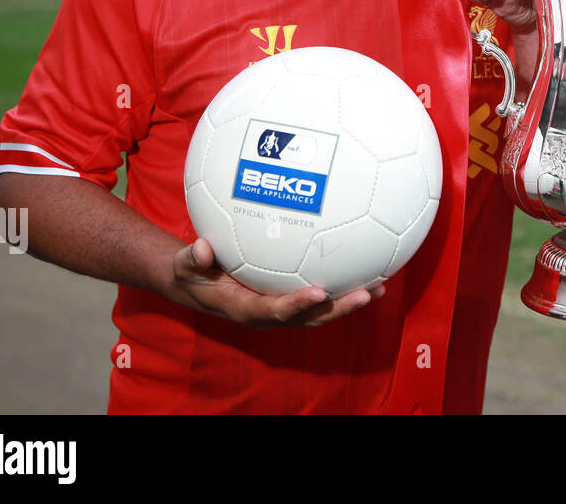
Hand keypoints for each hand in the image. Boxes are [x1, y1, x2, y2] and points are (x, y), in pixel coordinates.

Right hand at [168, 238, 383, 328]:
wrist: (198, 283)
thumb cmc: (194, 271)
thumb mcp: (186, 265)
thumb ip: (193, 258)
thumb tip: (201, 248)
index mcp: (246, 308)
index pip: (274, 311)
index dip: (297, 305)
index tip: (318, 292)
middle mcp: (269, 312)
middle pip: (309, 317)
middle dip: (338, 309)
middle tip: (366, 295)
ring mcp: (282, 308)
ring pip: (320, 311)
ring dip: (348, 302)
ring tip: (379, 288)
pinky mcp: (290, 297)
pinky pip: (319, 296)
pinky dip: (342, 288)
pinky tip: (367, 271)